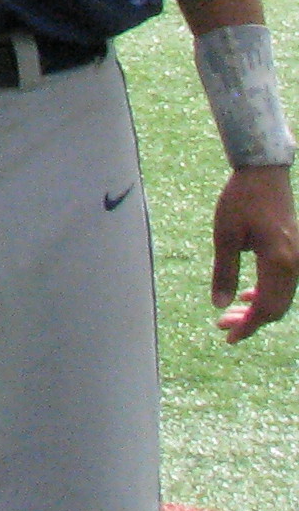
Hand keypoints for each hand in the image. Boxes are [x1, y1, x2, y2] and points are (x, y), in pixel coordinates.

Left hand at [210, 163, 296, 341]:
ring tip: (230, 314)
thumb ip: (224, 272)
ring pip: (283, 297)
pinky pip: (285, 284)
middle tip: (222, 326)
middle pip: (277, 307)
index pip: (266, 308)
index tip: (228, 337)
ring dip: (258, 308)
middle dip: (251, 321)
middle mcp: (295, 263)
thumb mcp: (224, 236)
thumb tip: (220, 305)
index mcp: (278, 261)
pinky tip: (247, 296)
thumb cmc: (240, 200)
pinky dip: (268, 294)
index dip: (248, 326)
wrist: (264, 173)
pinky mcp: (296, 251)